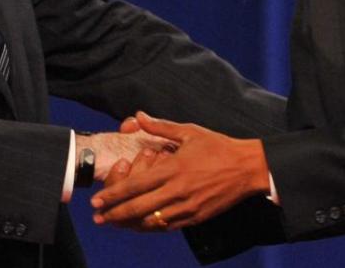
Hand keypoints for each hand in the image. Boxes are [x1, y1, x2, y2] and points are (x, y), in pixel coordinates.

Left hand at [90, 112, 270, 229]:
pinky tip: (141, 225)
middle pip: (138, 207)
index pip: (136, 185)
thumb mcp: (189, 132)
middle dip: (114, 214)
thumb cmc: (218, 146)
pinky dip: (151, 227)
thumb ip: (160, 126)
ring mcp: (187, 206)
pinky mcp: (196, 217)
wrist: (247, 168)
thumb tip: (137, 116)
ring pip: (151, 221)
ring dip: (130, 224)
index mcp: (173, 168)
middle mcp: (178, 190)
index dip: (114, 194)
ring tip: (115, 223)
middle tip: (97, 218)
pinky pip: (168, 226)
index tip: (97, 200)